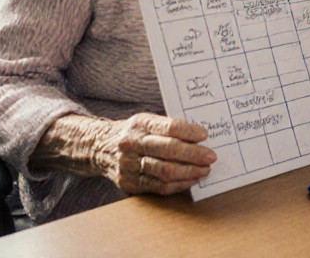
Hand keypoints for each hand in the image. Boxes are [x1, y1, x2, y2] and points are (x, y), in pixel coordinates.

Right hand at [101, 113, 216, 195]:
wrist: (99, 148)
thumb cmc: (132, 133)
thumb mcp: (145, 121)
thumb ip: (168, 127)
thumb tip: (199, 136)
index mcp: (139, 124)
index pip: (168, 127)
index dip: (188, 131)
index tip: (204, 135)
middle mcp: (132, 144)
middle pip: (168, 150)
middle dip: (194, 154)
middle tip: (211, 156)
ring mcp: (129, 166)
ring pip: (165, 171)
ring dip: (189, 172)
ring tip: (204, 170)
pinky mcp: (130, 183)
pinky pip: (159, 187)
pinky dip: (178, 184)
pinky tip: (190, 180)